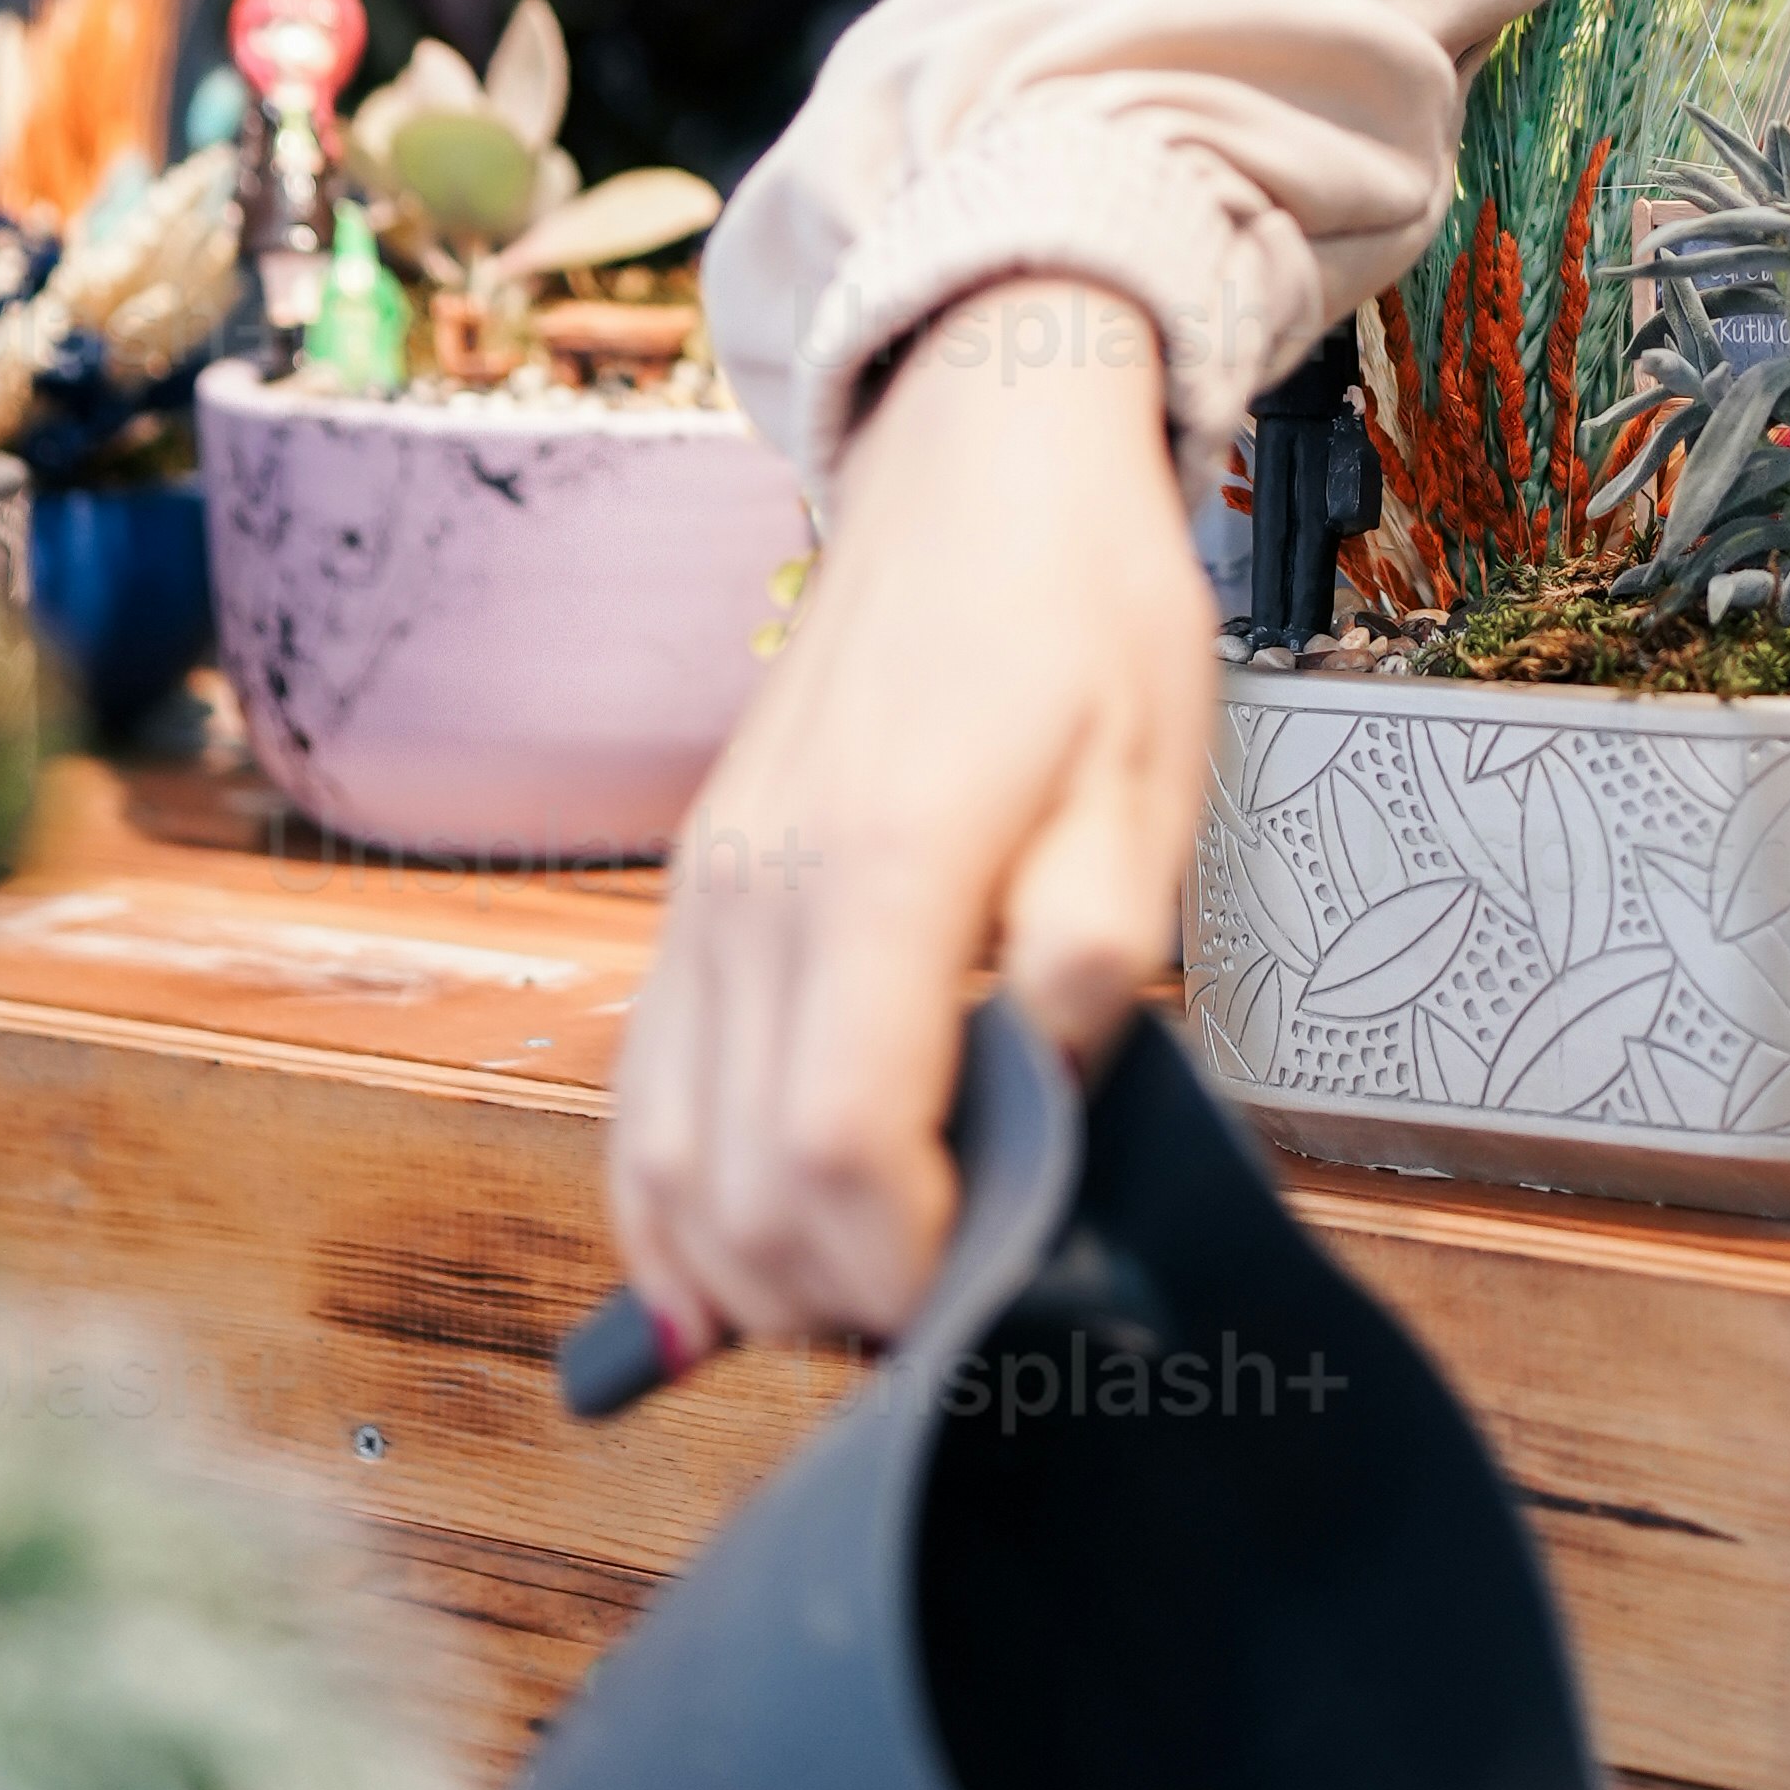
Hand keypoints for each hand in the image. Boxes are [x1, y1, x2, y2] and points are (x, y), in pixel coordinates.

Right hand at [607, 270, 1219, 1355]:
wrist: (976, 468)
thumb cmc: (1083, 615)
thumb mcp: (1153, 777)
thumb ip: (1095, 950)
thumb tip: (1045, 1097)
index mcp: (884, 864)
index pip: (843, 1148)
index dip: (907, 1266)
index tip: (986, 1297)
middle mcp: (758, 893)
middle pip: (735, 1192)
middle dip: (835, 1302)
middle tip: (944, 1321)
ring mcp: (703, 899)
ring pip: (661, 1167)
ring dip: (749, 1277)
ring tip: (866, 1293)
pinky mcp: (688, 902)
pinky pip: (636, 1101)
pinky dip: (675, 1207)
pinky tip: (750, 1257)